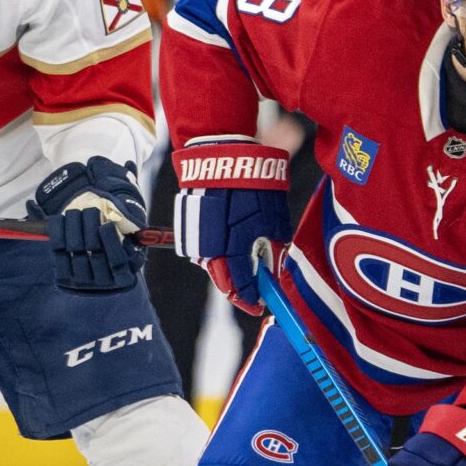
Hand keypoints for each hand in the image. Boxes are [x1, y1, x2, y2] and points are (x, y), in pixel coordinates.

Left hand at [29, 156, 147, 292]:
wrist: (91, 249)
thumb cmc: (113, 230)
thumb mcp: (127, 219)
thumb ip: (128, 197)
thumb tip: (131, 167)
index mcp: (126, 271)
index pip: (120, 262)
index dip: (112, 243)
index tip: (106, 224)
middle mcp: (106, 280)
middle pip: (97, 256)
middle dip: (90, 229)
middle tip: (89, 210)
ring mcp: (85, 281)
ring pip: (78, 255)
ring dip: (74, 230)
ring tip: (75, 212)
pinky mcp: (66, 277)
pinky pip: (59, 257)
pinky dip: (57, 236)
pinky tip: (58, 220)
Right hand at [170, 139, 290, 315]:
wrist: (220, 160)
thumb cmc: (253, 188)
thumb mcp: (273, 222)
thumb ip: (273, 252)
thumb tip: (274, 273)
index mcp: (234, 252)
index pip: (243, 289)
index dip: (253, 300)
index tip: (262, 305)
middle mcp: (212, 252)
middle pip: (226, 283)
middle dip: (241, 289)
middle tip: (254, 290)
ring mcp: (198, 241)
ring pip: (214, 268)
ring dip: (229, 271)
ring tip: (245, 263)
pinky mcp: (191, 231)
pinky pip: (205, 253)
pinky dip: (218, 255)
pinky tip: (229, 247)